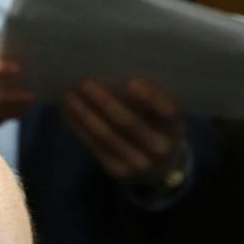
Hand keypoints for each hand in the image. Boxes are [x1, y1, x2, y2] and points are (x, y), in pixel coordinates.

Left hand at [61, 77, 185, 186]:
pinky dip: (79, 127)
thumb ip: (147, 97)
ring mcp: (139, 164)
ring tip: (70, 94)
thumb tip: (109, 71)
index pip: (168, 110)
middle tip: (85, 81)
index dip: (150, 97)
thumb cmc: (157, 126)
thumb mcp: (162, 114)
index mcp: (175, 126)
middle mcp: (160, 148)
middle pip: (129, 123)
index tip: (130, 81)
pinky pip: (95, 147)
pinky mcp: (119, 171)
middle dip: (104, 101)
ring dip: (84, 113)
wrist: (160, 168)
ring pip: (106, 136)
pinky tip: (69, 111)